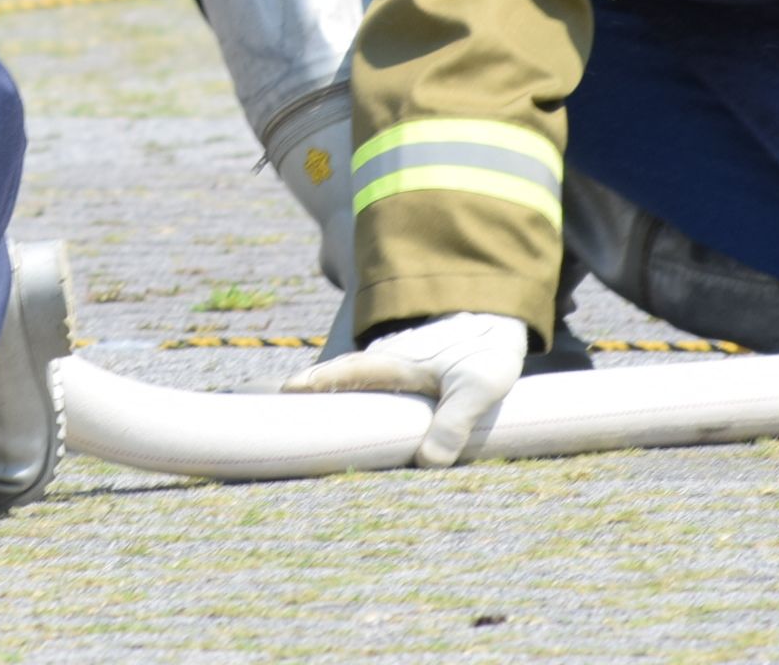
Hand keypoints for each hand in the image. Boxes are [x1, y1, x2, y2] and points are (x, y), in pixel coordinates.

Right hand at [281, 311, 528, 465]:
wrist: (501, 316)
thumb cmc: (487, 348)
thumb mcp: (478, 386)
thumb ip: (455, 422)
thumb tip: (428, 462)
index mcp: (394, 362)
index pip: (344, 373)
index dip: (315, 383)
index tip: (285, 391)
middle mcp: (386, 360)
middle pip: (338, 377)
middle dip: (309, 391)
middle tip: (277, 408)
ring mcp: (395, 363)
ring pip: (354, 380)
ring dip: (330, 396)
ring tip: (305, 421)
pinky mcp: (409, 371)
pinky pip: (371, 384)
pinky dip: (354, 396)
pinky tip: (354, 418)